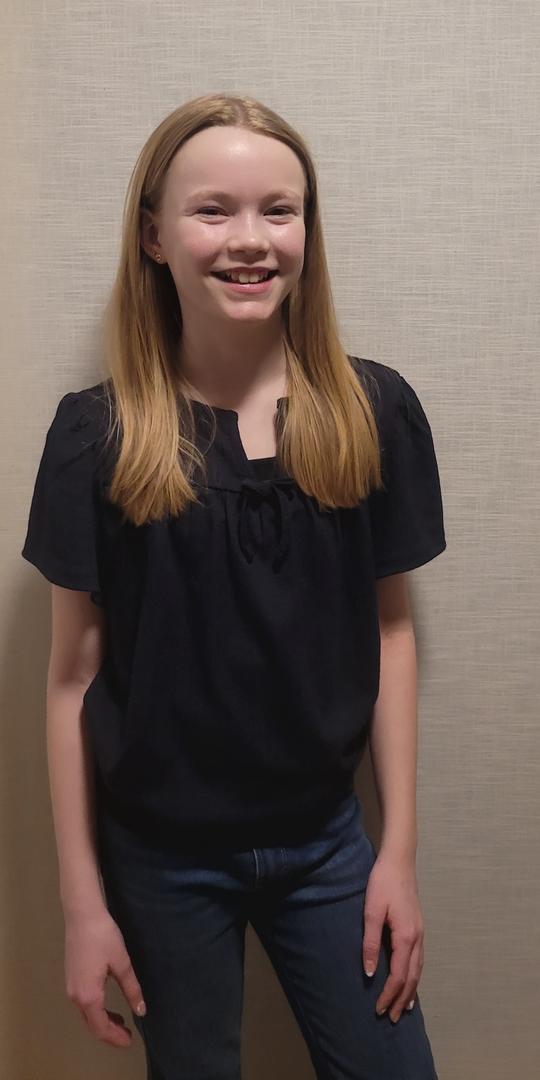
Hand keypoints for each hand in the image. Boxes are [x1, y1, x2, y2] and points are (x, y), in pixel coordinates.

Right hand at [64, 907, 146, 1047]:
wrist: (82, 915)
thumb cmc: (103, 937)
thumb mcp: (121, 963)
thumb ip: (131, 989)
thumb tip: (141, 1010)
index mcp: (89, 996)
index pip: (101, 1027)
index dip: (115, 1038)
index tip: (130, 1041)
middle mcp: (76, 996)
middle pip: (91, 1024)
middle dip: (109, 1033)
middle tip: (127, 1035)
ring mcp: (70, 987)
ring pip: (86, 1015)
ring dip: (102, 1021)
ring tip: (120, 1021)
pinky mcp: (70, 978)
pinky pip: (83, 1004)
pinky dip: (95, 1010)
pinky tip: (107, 1004)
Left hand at [362, 851, 424, 1022]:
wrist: (399, 861)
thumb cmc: (382, 884)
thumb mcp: (371, 912)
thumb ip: (370, 943)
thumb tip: (371, 973)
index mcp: (406, 937)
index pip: (400, 976)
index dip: (389, 994)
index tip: (379, 1009)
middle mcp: (418, 939)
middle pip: (413, 977)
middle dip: (402, 999)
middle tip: (393, 1018)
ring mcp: (421, 933)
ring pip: (419, 969)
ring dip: (411, 990)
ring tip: (405, 1007)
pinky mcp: (418, 927)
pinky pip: (419, 959)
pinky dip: (415, 975)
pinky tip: (411, 979)